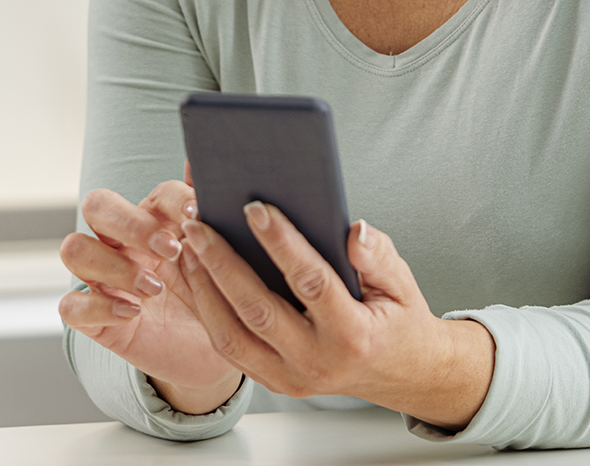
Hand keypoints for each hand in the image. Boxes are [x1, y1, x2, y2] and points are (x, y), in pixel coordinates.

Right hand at [58, 177, 243, 412]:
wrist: (208, 357)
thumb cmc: (211, 301)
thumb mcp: (220, 261)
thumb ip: (211, 214)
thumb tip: (206, 164)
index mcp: (154, 222)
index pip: (152, 193)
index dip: (172, 200)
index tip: (197, 215)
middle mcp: (120, 243)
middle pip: (97, 205)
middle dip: (132, 223)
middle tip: (171, 250)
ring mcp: (102, 279)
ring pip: (74, 249)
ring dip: (113, 265)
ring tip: (154, 288)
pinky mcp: (93, 318)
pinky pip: (70, 306)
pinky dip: (98, 307)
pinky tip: (133, 313)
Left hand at [176, 203, 494, 429]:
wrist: (401, 374)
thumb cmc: (397, 318)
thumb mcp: (402, 283)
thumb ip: (378, 256)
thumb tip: (353, 231)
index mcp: (353, 336)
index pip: (311, 283)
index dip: (282, 243)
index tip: (255, 207)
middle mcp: (317, 363)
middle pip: (258, 310)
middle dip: (223, 263)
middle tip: (198, 223)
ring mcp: (291, 378)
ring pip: (232, 336)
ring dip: (203, 288)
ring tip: (188, 246)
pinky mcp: (273, 381)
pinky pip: (229, 349)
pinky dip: (206, 311)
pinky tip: (194, 276)